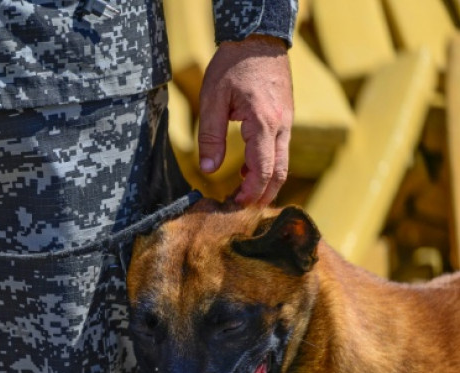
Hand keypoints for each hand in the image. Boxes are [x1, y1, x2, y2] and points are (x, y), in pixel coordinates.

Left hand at [198, 34, 292, 205]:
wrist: (257, 40)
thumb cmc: (232, 66)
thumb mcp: (213, 100)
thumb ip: (210, 136)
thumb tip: (208, 169)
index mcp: (264, 123)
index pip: (264, 170)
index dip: (251, 193)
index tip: (234, 205)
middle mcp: (282, 126)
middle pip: (279, 173)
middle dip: (262, 195)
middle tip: (239, 210)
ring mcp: (287, 123)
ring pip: (282, 163)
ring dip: (265, 183)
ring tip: (240, 195)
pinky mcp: (284, 119)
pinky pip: (280, 150)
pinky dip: (267, 167)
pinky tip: (246, 172)